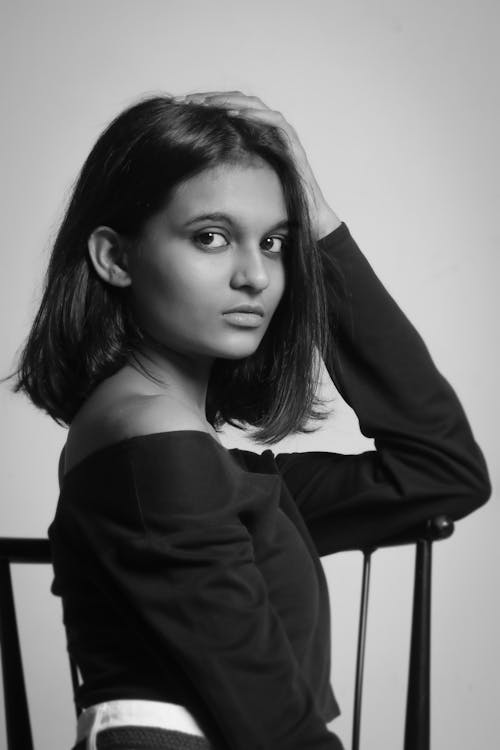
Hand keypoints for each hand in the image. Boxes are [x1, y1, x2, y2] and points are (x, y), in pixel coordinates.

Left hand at [172, 90, 340, 239]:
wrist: (307, 222)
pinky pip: (274, 122)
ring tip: (204, 104)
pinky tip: (234, 116)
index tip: (178, 108)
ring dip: (227, 101)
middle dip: (210, 99)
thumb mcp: (237, 186)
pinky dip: (254, 115)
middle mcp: (267, 132)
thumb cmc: (274, 208)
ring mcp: (282, 136)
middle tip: (185, 101)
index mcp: (253, 137)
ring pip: (253, 105)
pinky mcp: (293, 146)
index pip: (226, 110)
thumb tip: (188, 171)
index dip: (203, 106)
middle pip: (236, 101)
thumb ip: (220, 174)